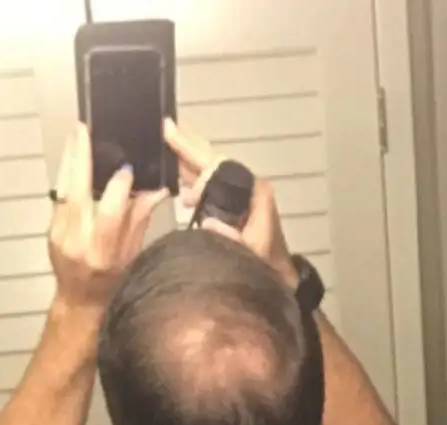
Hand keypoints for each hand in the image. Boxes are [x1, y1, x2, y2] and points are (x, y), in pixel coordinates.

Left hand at [48, 124, 167, 313]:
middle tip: (84, 130)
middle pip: (77, 194)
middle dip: (80, 159)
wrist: (80, 301)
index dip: (117, 188)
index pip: (108, 214)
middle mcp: (77, 243)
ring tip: (76, 134)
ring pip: (63, 190)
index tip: (127, 170)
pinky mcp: (50, 229)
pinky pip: (59, 196)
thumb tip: (157, 188)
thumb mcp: (132, 255)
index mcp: (102, 253)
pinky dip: (66, 175)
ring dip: (69, 159)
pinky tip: (72, 156)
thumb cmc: (112, 282)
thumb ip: (139, 220)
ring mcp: (59, 236)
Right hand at [163, 119, 295, 286]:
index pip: (219, 167)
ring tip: (168, 142)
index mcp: (253, 192)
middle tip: (167, 126)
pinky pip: (213, 183)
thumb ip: (231, 240)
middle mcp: (249, 187)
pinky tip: (179, 178)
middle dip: (190, 146)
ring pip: (213, 169)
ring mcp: (243, 195)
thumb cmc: (266, 267)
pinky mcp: (237, 206)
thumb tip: (207, 221)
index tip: (176, 159)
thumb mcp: (249, 256)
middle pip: (214, 160)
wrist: (279, 278)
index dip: (196, 162)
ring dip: (189, 159)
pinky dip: (195, 177)